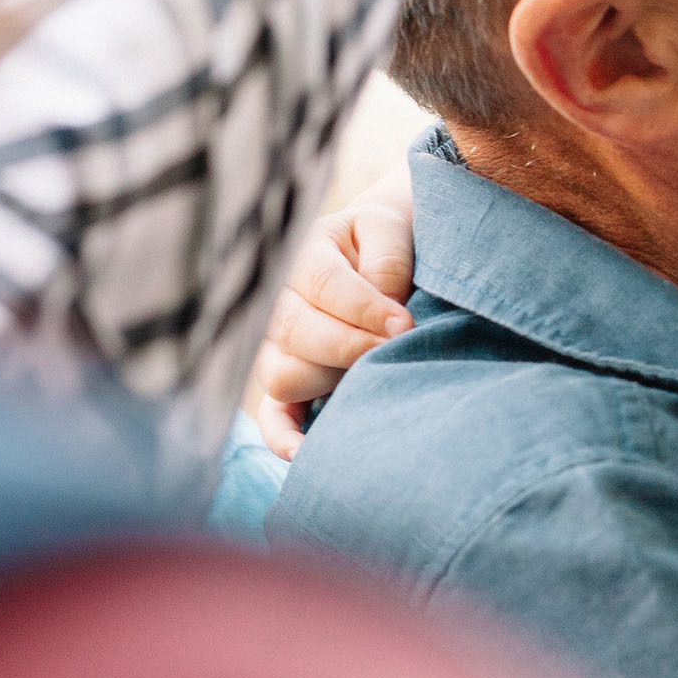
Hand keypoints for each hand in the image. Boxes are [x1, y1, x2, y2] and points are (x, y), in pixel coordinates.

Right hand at [250, 163, 416, 457]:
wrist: (385, 243)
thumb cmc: (392, 235)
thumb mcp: (391, 226)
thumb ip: (386, 260)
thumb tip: (386, 312)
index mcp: (304, 253)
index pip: (321, 284)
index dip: (365, 309)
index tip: (405, 324)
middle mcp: (278, 301)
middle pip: (296, 334)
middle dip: (353, 346)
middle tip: (399, 346)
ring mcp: (277, 346)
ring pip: (283, 375)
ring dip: (331, 378)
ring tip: (375, 370)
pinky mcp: (288, 381)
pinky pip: (272, 416)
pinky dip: (285, 437)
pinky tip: (308, 451)